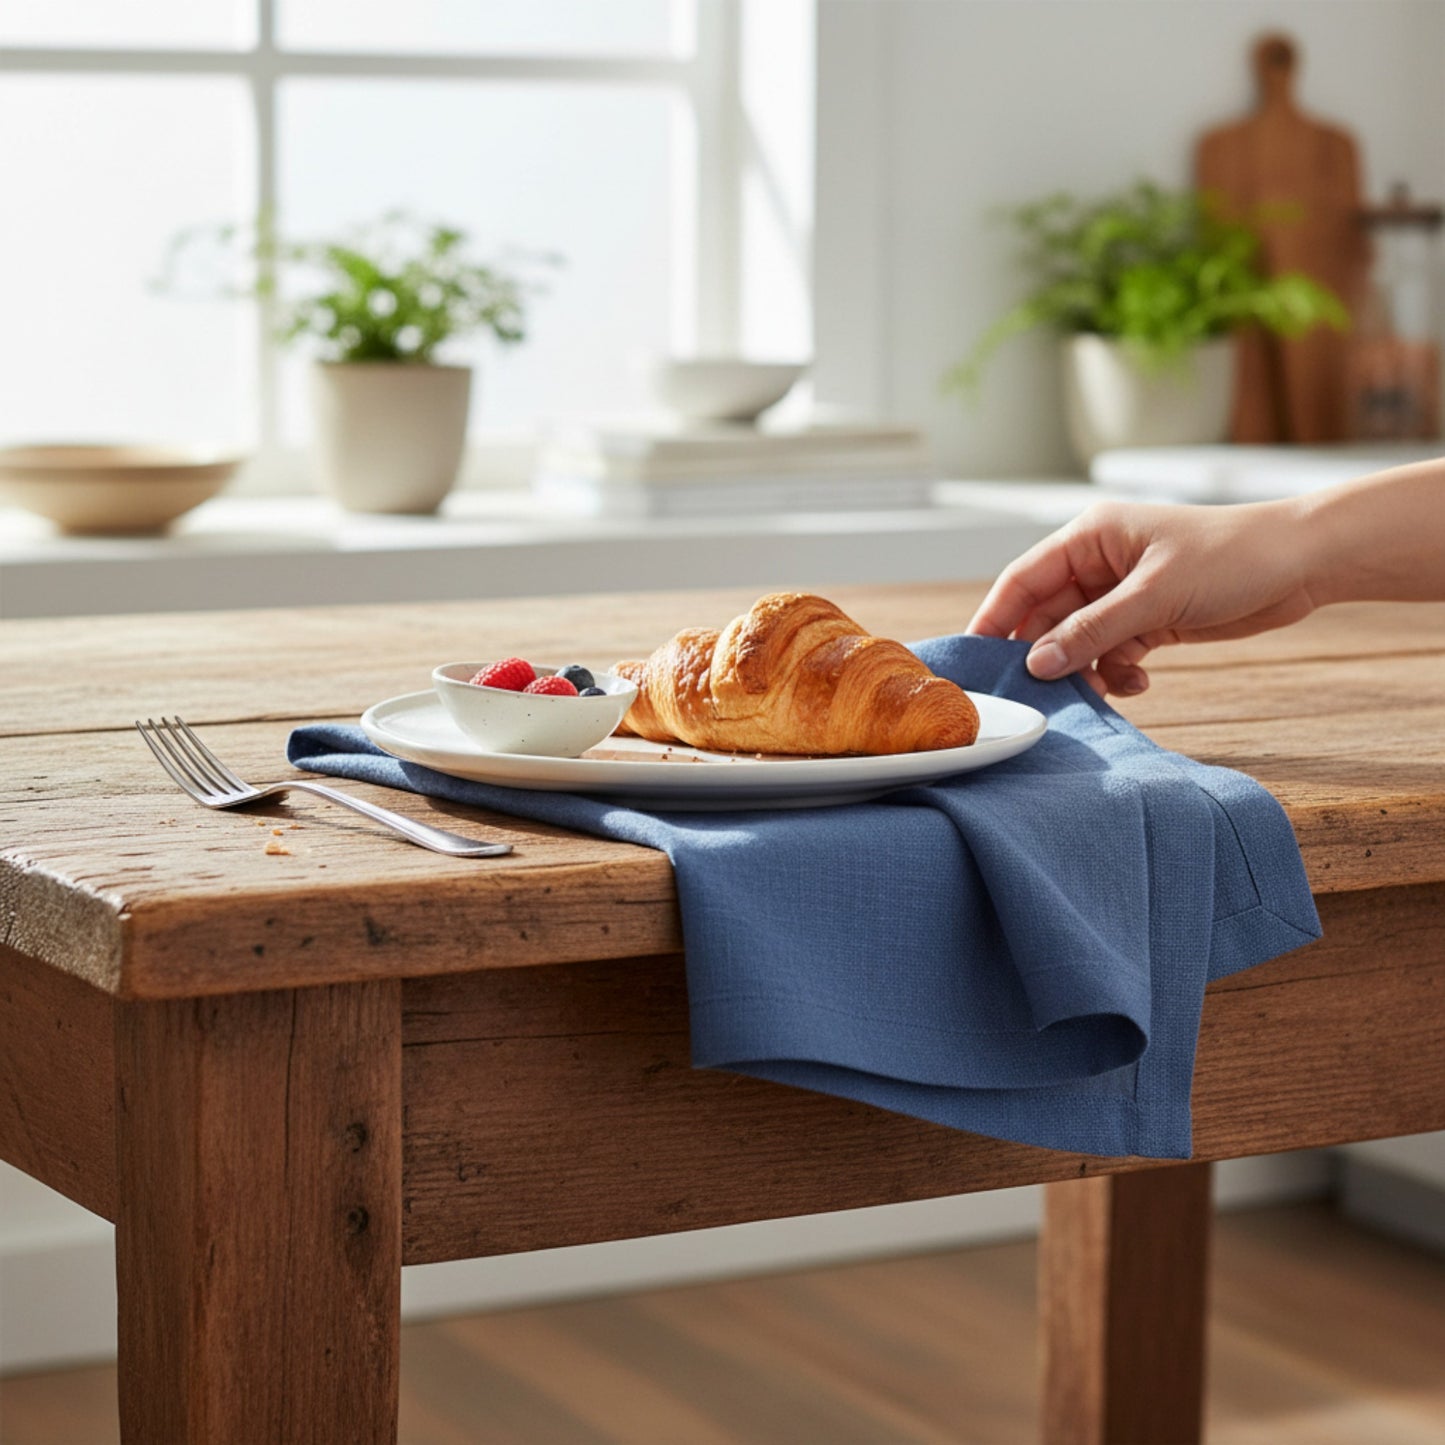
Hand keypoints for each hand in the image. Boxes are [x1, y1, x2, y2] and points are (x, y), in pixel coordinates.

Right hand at [967, 498, 1318, 696]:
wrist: (1302, 564)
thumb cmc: (1231, 556)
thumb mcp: (1154, 595)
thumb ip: (1092, 631)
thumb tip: (1038, 664)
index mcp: (1090, 536)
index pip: (1023, 579)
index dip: (995, 618)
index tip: (976, 658)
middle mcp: (1099, 564)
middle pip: (1047, 616)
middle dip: (1045, 654)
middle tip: (1035, 694)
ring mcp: (1122, 594)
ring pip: (1078, 641)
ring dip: (1084, 669)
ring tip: (1097, 692)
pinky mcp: (1147, 620)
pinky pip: (1111, 653)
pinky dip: (1116, 674)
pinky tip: (1137, 683)